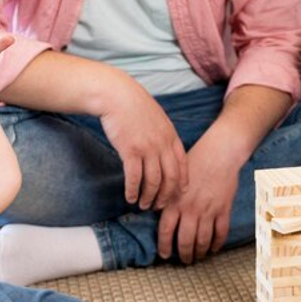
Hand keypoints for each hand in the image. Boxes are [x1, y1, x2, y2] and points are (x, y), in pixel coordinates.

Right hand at [99, 71, 188, 209]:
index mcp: (171, 137)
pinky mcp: (130, 150)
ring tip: (143, 205)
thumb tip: (166, 152)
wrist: (117, 96)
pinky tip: (129, 197)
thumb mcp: (158, 120)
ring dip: (149, 197)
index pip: (183, 166)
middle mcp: (163, 144)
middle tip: (158, 206)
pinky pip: (134, 177)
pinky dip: (133, 190)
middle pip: (170, 178)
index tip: (178, 195)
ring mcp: (147, 148)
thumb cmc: (135, 107)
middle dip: (166, 196)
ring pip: (153, 181)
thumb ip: (164, 137)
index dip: (181, 183)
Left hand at [156, 142, 238, 263]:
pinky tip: (214, 248)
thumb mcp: (174, 179)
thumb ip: (167, 197)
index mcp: (174, 202)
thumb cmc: (195, 162)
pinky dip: (217, 244)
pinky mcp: (223, 210)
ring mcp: (208, 211)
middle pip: (185, 241)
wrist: (219, 154)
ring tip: (198, 257)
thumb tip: (157, 212)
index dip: (164, 246)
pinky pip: (220, 233)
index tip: (165, 255)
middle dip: (184, 255)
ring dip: (200, 252)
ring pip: (203, 240)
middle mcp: (190, 209)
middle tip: (185, 261)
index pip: (165, 231)